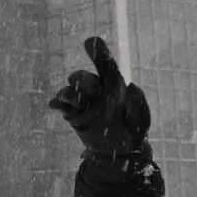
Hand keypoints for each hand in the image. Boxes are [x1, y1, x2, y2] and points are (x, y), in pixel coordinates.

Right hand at [48, 36, 150, 158]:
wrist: (116, 155)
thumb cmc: (131, 134)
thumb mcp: (141, 123)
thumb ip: (139, 106)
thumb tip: (132, 86)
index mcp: (114, 88)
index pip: (106, 67)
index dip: (99, 53)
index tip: (90, 41)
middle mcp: (97, 91)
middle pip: (83, 77)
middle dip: (83, 80)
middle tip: (93, 92)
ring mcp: (83, 102)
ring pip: (70, 89)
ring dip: (70, 93)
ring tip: (77, 103)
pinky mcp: (72, 114)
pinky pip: (60, 103)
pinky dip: (56, 102)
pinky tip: (55, 105)